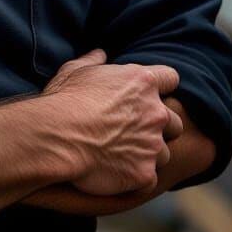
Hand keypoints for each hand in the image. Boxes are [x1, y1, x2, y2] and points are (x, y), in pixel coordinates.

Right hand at [38, 48, 180, 195]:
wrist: (57, 136)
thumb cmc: (64, 100)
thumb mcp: (74, 70)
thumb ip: (93, 61)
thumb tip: (100, 54)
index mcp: (142, 82)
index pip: (170, 78)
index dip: (161, 87)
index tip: (145, 95)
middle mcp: (155, 113)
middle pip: (174, 122)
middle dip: (159, 127)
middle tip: (133, 131)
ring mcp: (152, 145)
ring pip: (163, 153)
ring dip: (147, 154)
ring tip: (121, 155)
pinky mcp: (145, 173)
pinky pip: (150, 178)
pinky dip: (136, 176)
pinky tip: (115, 173)